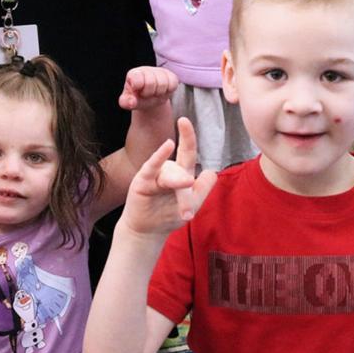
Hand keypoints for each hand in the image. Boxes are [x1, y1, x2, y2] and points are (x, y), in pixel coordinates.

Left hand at [119, 66, 178, 111]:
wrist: (150, 98)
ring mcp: (160, 72)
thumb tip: (132, 102)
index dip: (139, 87)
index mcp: (134, 74)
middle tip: (146, 95)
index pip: (137, 78)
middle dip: (149, 93)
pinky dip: (168, 91)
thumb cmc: (138, 98)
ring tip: (154, 94)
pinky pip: (173, 84)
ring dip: (159, 93)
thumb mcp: (129, 101)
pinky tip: (163, 91)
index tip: (138, 92)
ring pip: (163, 83)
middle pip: (151, 82)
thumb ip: (126, 102)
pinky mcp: (171, 76)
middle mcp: (146, 70)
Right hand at [121, 118, 217, 236]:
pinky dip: (159, 156)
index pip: (187, 150)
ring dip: (178, 187)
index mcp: (180, 172)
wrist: (147, 232)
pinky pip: (151, 167)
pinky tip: (166, 146)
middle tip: (189, 206)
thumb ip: (203, 189)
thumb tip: (212, 172)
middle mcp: (167, 170)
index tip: (184, 120)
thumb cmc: (167, 215)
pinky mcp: (142, 183)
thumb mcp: (191, 204)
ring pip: (170, 175)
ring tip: (186, 203)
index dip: (188, 135)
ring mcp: (154, 175)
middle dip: (187, 168)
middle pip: (182, 163)